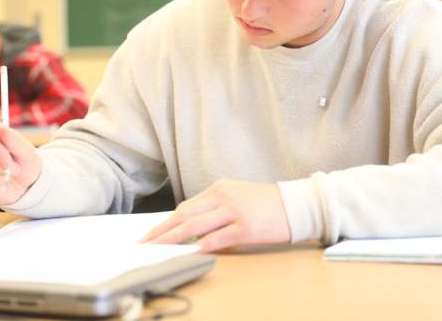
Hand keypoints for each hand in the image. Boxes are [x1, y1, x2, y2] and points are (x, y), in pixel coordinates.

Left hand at [140, 179, 290, 252]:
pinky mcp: (246, 227)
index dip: (166, 222)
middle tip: (145, 244)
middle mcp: (223, 196)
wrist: (296, 204)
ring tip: (159, 250)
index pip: (185, 207)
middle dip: (162, 231)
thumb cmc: (267, 203)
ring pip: (195, 226)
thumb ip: (214, 208)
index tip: (151, 233)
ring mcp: (234, 211)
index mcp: (219, 188)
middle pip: (184, 216)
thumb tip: (190, 228)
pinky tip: (190, 253)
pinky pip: (218, 238)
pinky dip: (202, 246)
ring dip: (174, 240)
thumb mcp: (237, 196)